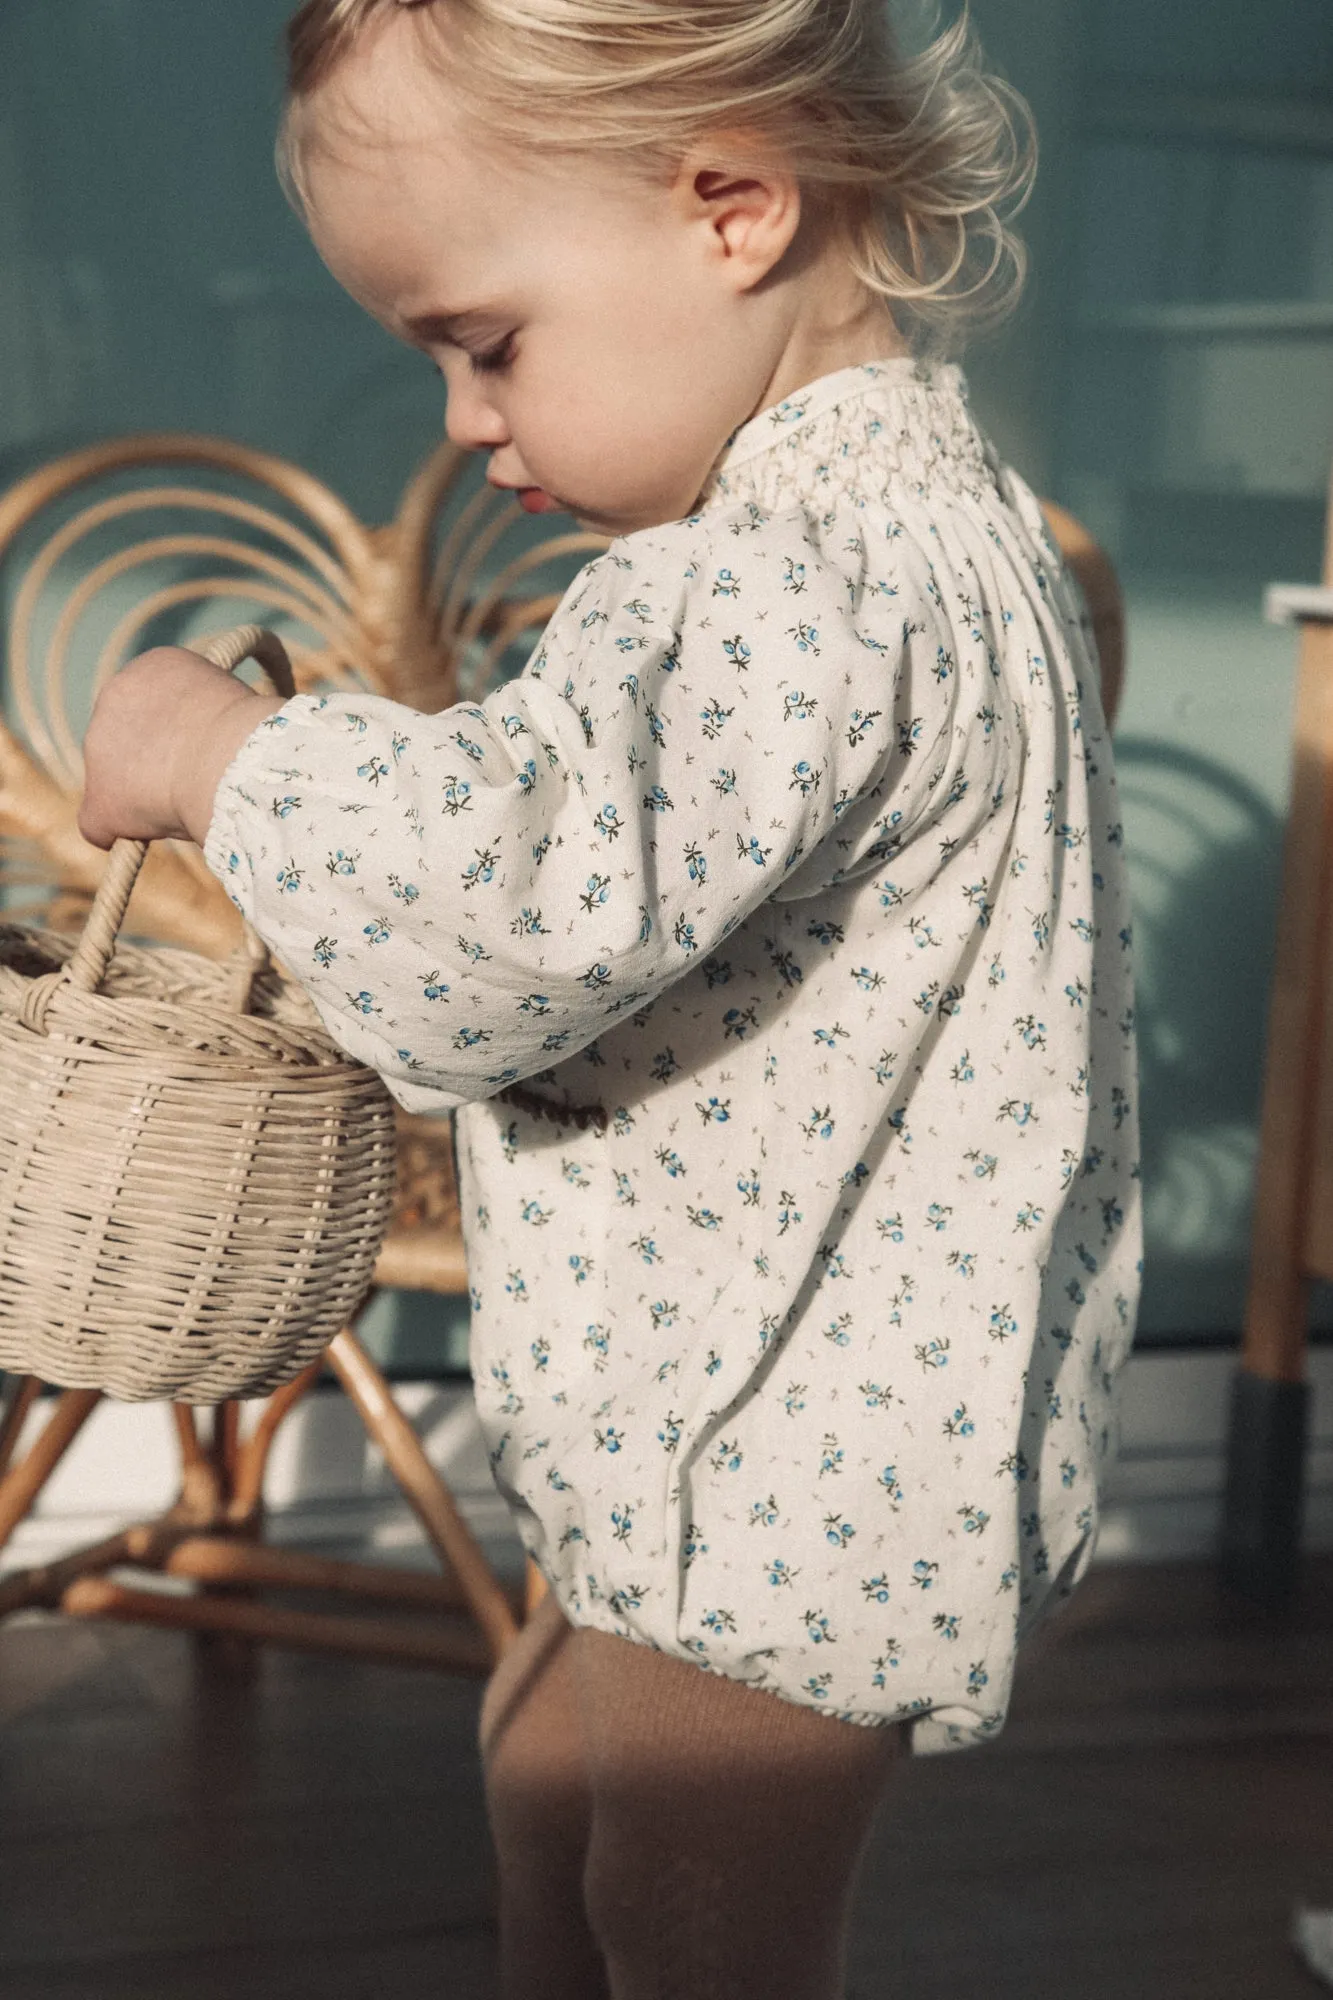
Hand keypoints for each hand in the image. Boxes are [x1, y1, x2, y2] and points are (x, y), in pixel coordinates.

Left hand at [78, 647, 284, 849]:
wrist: (230, 758)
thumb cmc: (251, 736)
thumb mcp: (231, 709)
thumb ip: (209, 720)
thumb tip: (214, 749)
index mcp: (156, 665)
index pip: (156, 702)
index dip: (179, 729)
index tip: (203, 745)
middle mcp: (117, 692)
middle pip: (129, 735)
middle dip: (155, 758)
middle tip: (195, 779)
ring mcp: (99, 744)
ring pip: (115, 777)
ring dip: (143, 794)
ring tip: (187, 806)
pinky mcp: (100, 796)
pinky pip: (98, 822)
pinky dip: (117, 832)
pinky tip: (141, 837)